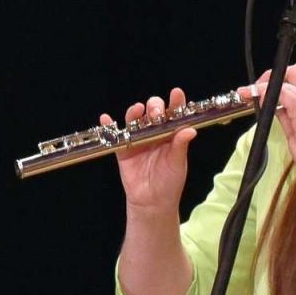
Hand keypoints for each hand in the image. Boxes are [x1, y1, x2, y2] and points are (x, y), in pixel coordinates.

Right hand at [104, 88, 195, 214]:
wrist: (152, 201)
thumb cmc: (169, 182)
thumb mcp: (177, 163)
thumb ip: (180, 146)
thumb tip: (190, 129)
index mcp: (171, 135)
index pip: (174, 114)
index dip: (175, 102)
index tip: (177, 93)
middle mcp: (154, 133)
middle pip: (153, 112)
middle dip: (154, 107)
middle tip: (156, 113)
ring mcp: (138, 139)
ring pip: (134, 120)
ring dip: (134, 112)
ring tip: (137, 110)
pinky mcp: (123, 149)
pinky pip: (114, 135)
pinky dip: (108, 126)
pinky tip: (106, 119)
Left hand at [251, 63, 295, 184]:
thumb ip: (286, 114)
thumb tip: (272, 105)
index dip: (284, 76)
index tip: (266, 86)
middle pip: (295, 69)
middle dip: (272, 75)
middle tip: (257, 87)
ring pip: (286, 76)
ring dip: (265, 83)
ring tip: (252, 93)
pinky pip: (280, 90)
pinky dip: (265, 92)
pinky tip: (258, 100)